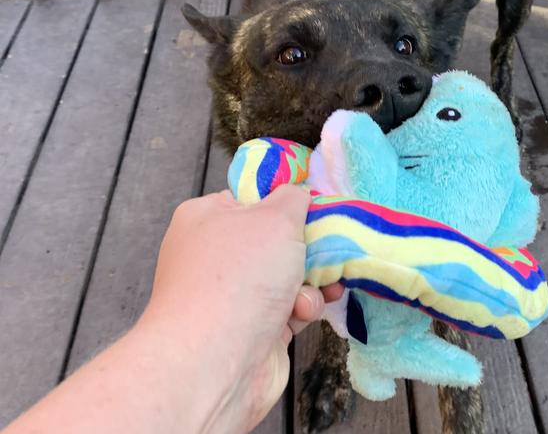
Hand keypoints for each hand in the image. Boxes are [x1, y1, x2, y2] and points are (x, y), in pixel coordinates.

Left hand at [140, 186, 342, 432]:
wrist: (215, 363)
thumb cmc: (240, 277)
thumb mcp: (275, 218)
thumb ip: (294, 198)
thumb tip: (298, 194)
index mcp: (206, 218)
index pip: (252, 199)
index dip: (285, 203)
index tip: (314, 210)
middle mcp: (215, 255)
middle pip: (276, 239)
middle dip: (308, 247)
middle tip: (330, 249)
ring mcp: (232, 295)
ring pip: (289, 275)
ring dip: (310, 281)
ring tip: (320, 288)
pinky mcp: (252, 329)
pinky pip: (289, 307)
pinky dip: (302, 308)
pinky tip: (301, 314)